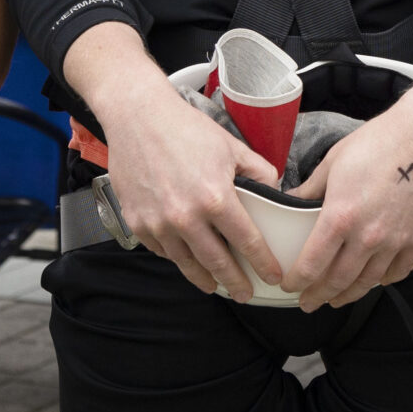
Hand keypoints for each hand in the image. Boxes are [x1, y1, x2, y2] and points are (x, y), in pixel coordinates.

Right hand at [93, 73, 282, 298]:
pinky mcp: (138, 224)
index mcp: (216, 198)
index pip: (248, 242)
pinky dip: (177, 258)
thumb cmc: (185, 129)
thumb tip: (275, 193)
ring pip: (187, 264)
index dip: (263, 263)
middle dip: (236, 283)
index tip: (272, 276)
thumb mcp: (232, 147)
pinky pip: (162, 251)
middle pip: (217, 263)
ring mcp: (159, 224)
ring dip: (205, 279)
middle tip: (246, 294)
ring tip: (216, 286)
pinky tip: (186, 259)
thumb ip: (259, 172)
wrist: (138, 117)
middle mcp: (186, 218)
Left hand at [281, 82, 412, 310]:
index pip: (312, 263)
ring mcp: (395, 241)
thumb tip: (290, 201)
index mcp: (340, 216)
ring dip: (349, 294)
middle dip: (319, 296)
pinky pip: (398, 270)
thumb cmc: (380, 141)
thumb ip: (311, 189)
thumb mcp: (334, 161)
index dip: (297, 281)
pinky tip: (376, 280)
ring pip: (367, 282)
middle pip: (338, 280)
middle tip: (309, 303)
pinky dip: (384, 280)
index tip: (290, 286)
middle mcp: (367, 236)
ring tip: (337, 299)